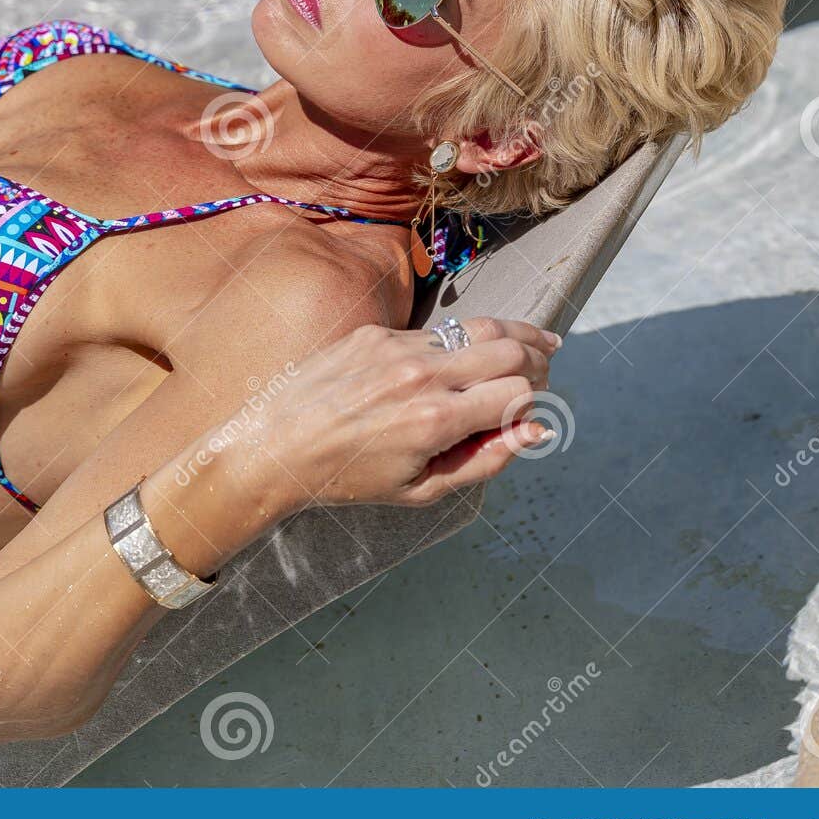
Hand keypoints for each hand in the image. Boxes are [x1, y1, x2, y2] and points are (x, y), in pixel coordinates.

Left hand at [211, 318, 560, 510]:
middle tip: (545, 369)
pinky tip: (460, 357)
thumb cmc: (349, 477)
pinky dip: (456, 343)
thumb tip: (537, 430)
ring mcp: (397, 347)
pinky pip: (435, 331)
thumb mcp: (421, 490)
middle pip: (511, 348)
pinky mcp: (375, 332)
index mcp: (436, 420)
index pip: (520, 392)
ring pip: (478, 328)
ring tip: (536, 344)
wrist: (273, 446)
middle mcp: (421, 375)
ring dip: (509, 338)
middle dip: (536, 360)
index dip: (532, 405)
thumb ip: (486, 459)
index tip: (524, 415)